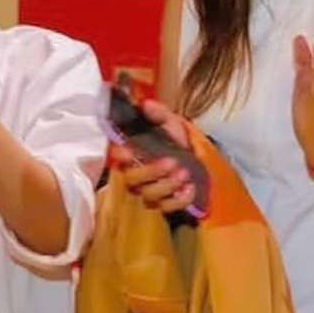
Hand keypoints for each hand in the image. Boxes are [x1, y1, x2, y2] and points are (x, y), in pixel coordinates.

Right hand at [112, 98, 205, 213]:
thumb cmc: (175, 142)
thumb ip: (159, 114)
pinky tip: (190, 189)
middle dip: (151, 171)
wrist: (197, 160)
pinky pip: (167, 208)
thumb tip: (146, 104)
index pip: (116, 157)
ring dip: (167, 185)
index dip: (120, 157)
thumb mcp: (170, 124)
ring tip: (185, 173)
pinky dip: (179, 201)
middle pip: (132, 180)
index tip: (129, 152)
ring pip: (149, 196)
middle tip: (172, 162)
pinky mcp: (164, 205)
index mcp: (132, 154)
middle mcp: (135, 175)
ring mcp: (149, 192)